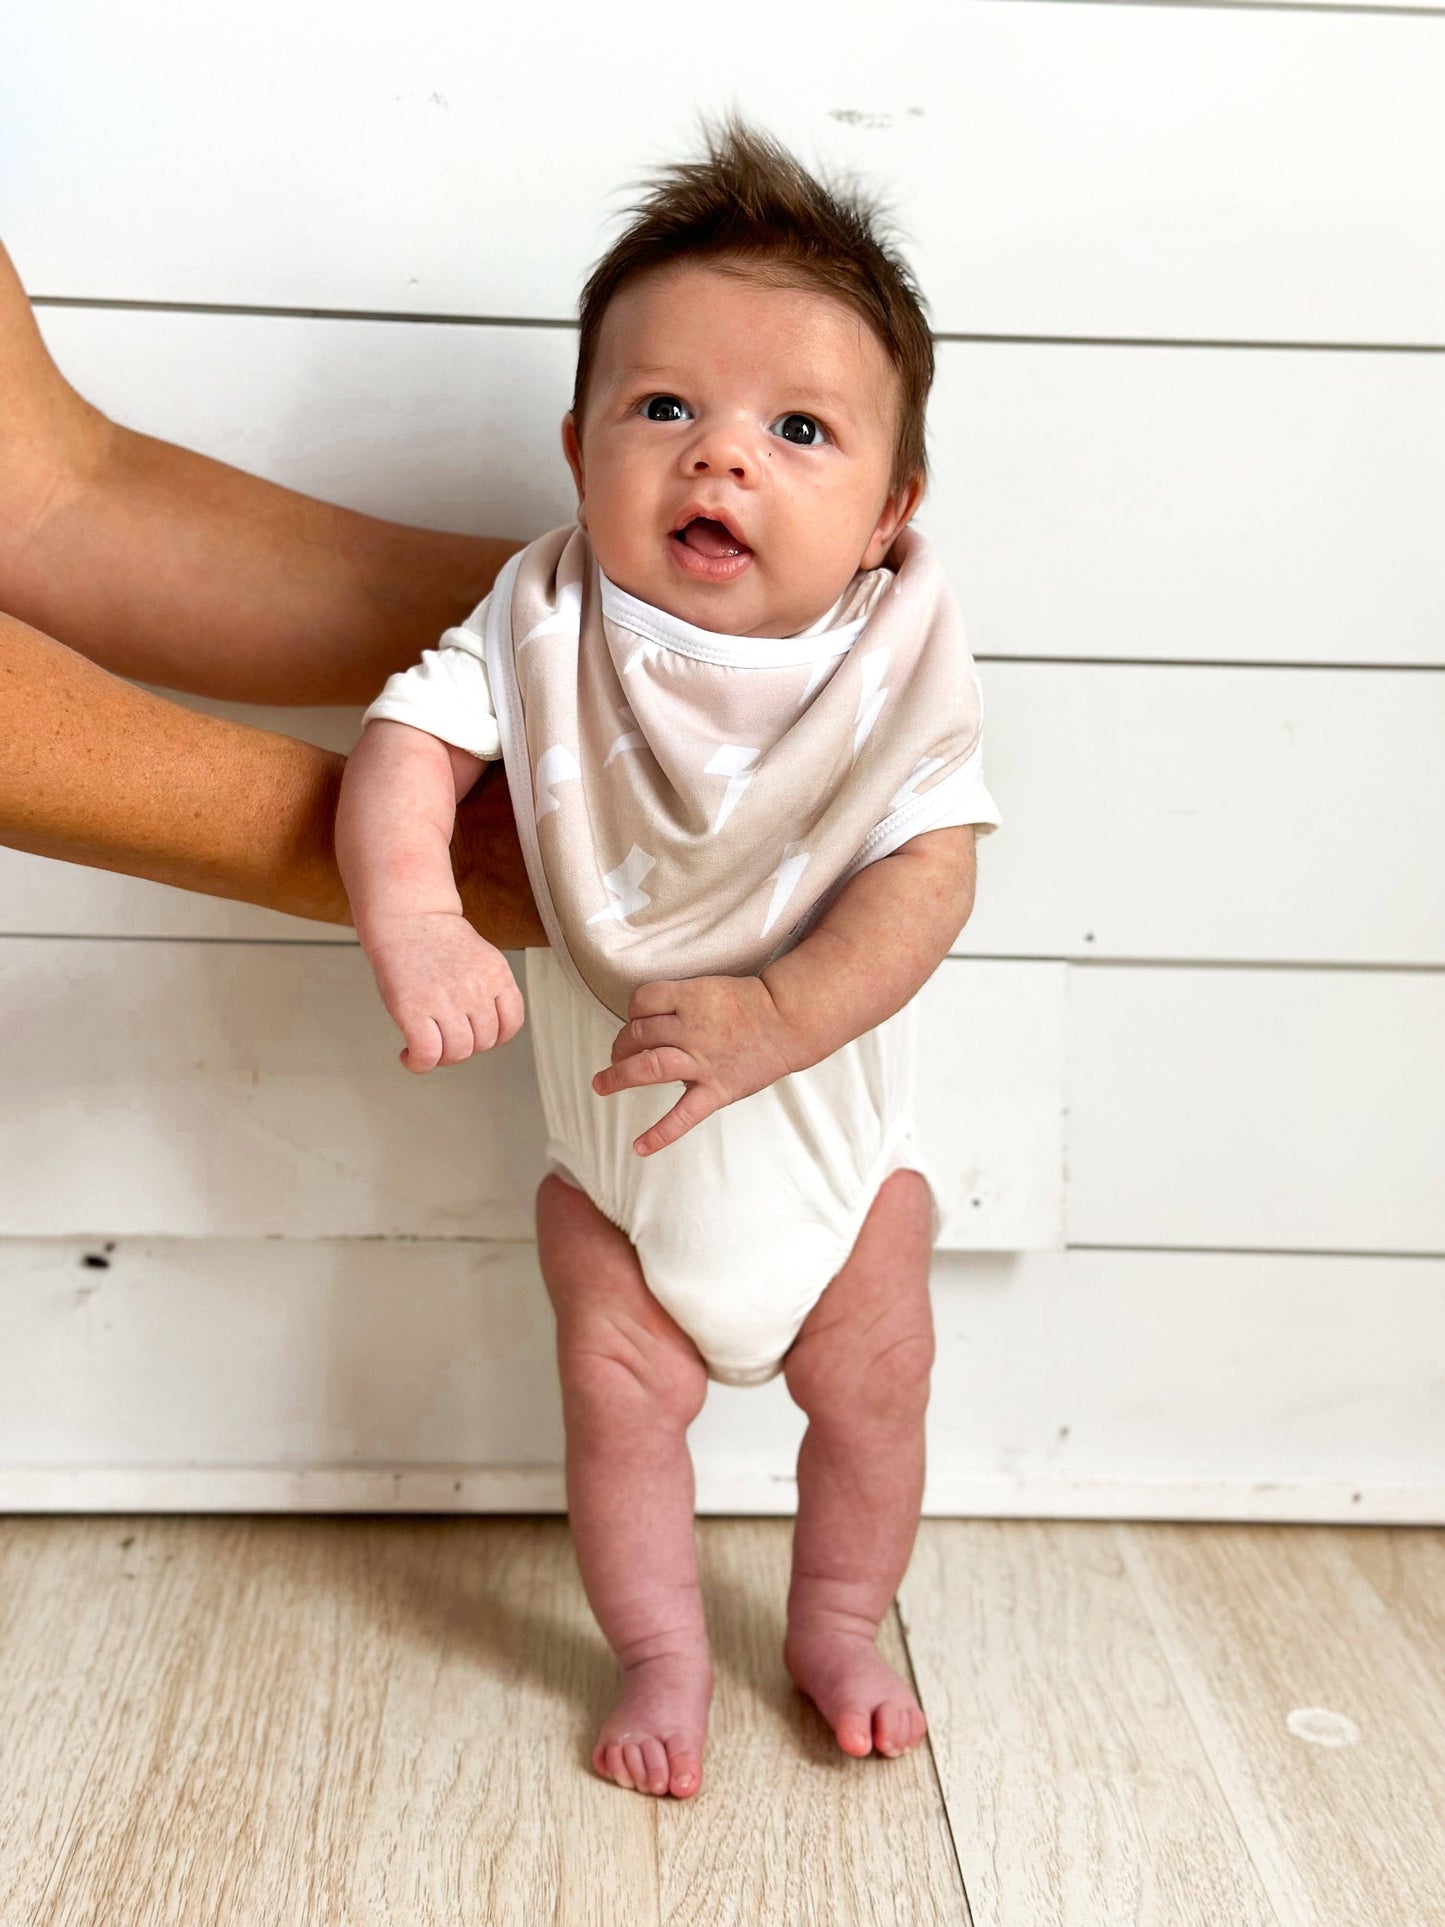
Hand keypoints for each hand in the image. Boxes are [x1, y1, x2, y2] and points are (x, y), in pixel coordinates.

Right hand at [364, 910, 523, 1071]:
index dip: (495, 1037)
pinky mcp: (413, 1008)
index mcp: (497, 975)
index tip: (477, 1035)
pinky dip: (418, 1063)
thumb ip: (490, 990)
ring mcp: (445, 1000)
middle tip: (445, 1037)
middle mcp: (475, 989)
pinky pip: (427, 1054)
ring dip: (442, 1057)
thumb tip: (486, 1028)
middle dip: (465, 1046)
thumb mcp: (482, 958)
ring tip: (428, 1045)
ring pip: (457, 1053)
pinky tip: (409, 1055)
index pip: (511, 1024)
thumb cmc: (438, 939)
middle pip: (483, 1043)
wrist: (406, 917)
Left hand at [592, 975, 800, 1155]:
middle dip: (621, 1043)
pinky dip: (660, 1133)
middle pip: (638, 1033)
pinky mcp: (716, 1089)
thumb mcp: (709, 987)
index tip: (634, 1018)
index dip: (631, 1010)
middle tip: (618, 1052)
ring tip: (602, 1084)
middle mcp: (690, 1029)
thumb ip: (679, 1002)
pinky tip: (639, 1147)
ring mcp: (702, 1061)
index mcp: (689, 998)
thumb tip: (649, 1021)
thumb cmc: (749, 1003)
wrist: (788, 1022)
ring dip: (619, 1075)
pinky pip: (683, 1115)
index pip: (641, 1000)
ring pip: (648, 1066)